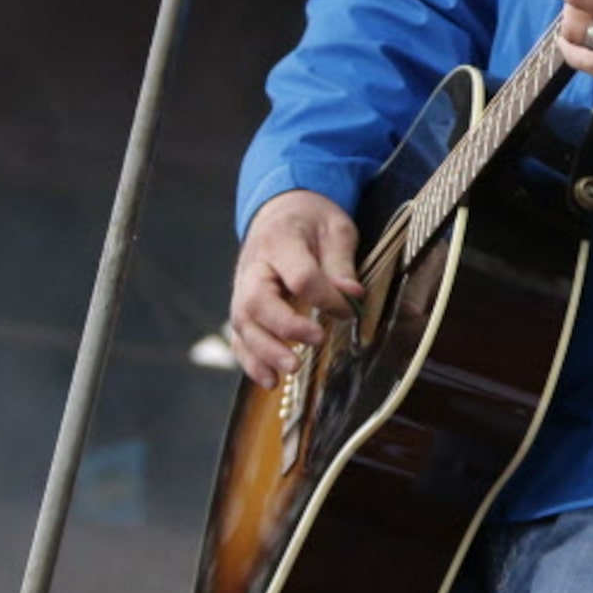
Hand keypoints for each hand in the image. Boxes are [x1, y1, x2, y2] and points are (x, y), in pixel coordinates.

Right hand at [229, 189, 364, 386]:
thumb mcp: (336, 228)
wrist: (281, 211)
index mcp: (281, 242)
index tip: (349, 310)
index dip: (326, 297)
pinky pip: (239, 337)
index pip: (301, 276)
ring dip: (264, 352)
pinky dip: (251, 361)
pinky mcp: (243, 307)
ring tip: (290, 371)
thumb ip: (341, 263)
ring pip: (243, 324)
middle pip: (258, 302)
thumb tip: (352, 296)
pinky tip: (270, 381)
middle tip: (314, 342)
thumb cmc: (312, 220)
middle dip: (284, 328)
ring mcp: (243, 289)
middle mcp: (254, 268)